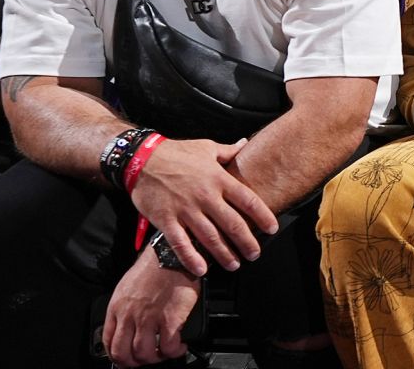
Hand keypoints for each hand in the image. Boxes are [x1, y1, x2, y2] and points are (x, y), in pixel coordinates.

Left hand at [102, 249, 201, 367]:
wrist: (173, 254)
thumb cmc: (154, 266)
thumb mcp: (128, 285)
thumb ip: (125, 307)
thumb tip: (129, 323)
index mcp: (117, 307)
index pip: (108, 342)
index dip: (118, 356)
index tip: (127, 357)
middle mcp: (130, 316)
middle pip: (123, 354)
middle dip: (134, 363)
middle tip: (145, 359)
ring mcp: (149, 319)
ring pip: (144, 354)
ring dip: (155, 359)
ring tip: (164, 353)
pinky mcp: (170, 320)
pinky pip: (169, 347)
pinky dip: (174, 352)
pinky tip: (179, 347)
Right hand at [130, 138, 279, 275]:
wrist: (141, 158)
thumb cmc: (176, 152)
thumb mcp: (206, 147)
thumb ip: (228, 151)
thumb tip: (245, 144)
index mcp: (218, 178)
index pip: (248, 200)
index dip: (263, 216)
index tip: (272, 228)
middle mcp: (205, 196)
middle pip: (233, 224)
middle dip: (247, 242)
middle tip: (255, 254)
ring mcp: (185, 209)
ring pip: (210, 237)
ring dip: (224, 254)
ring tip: (234, 265)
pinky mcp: (166, 220)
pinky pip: (180, 244)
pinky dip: (191, 258)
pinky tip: (202, 269)